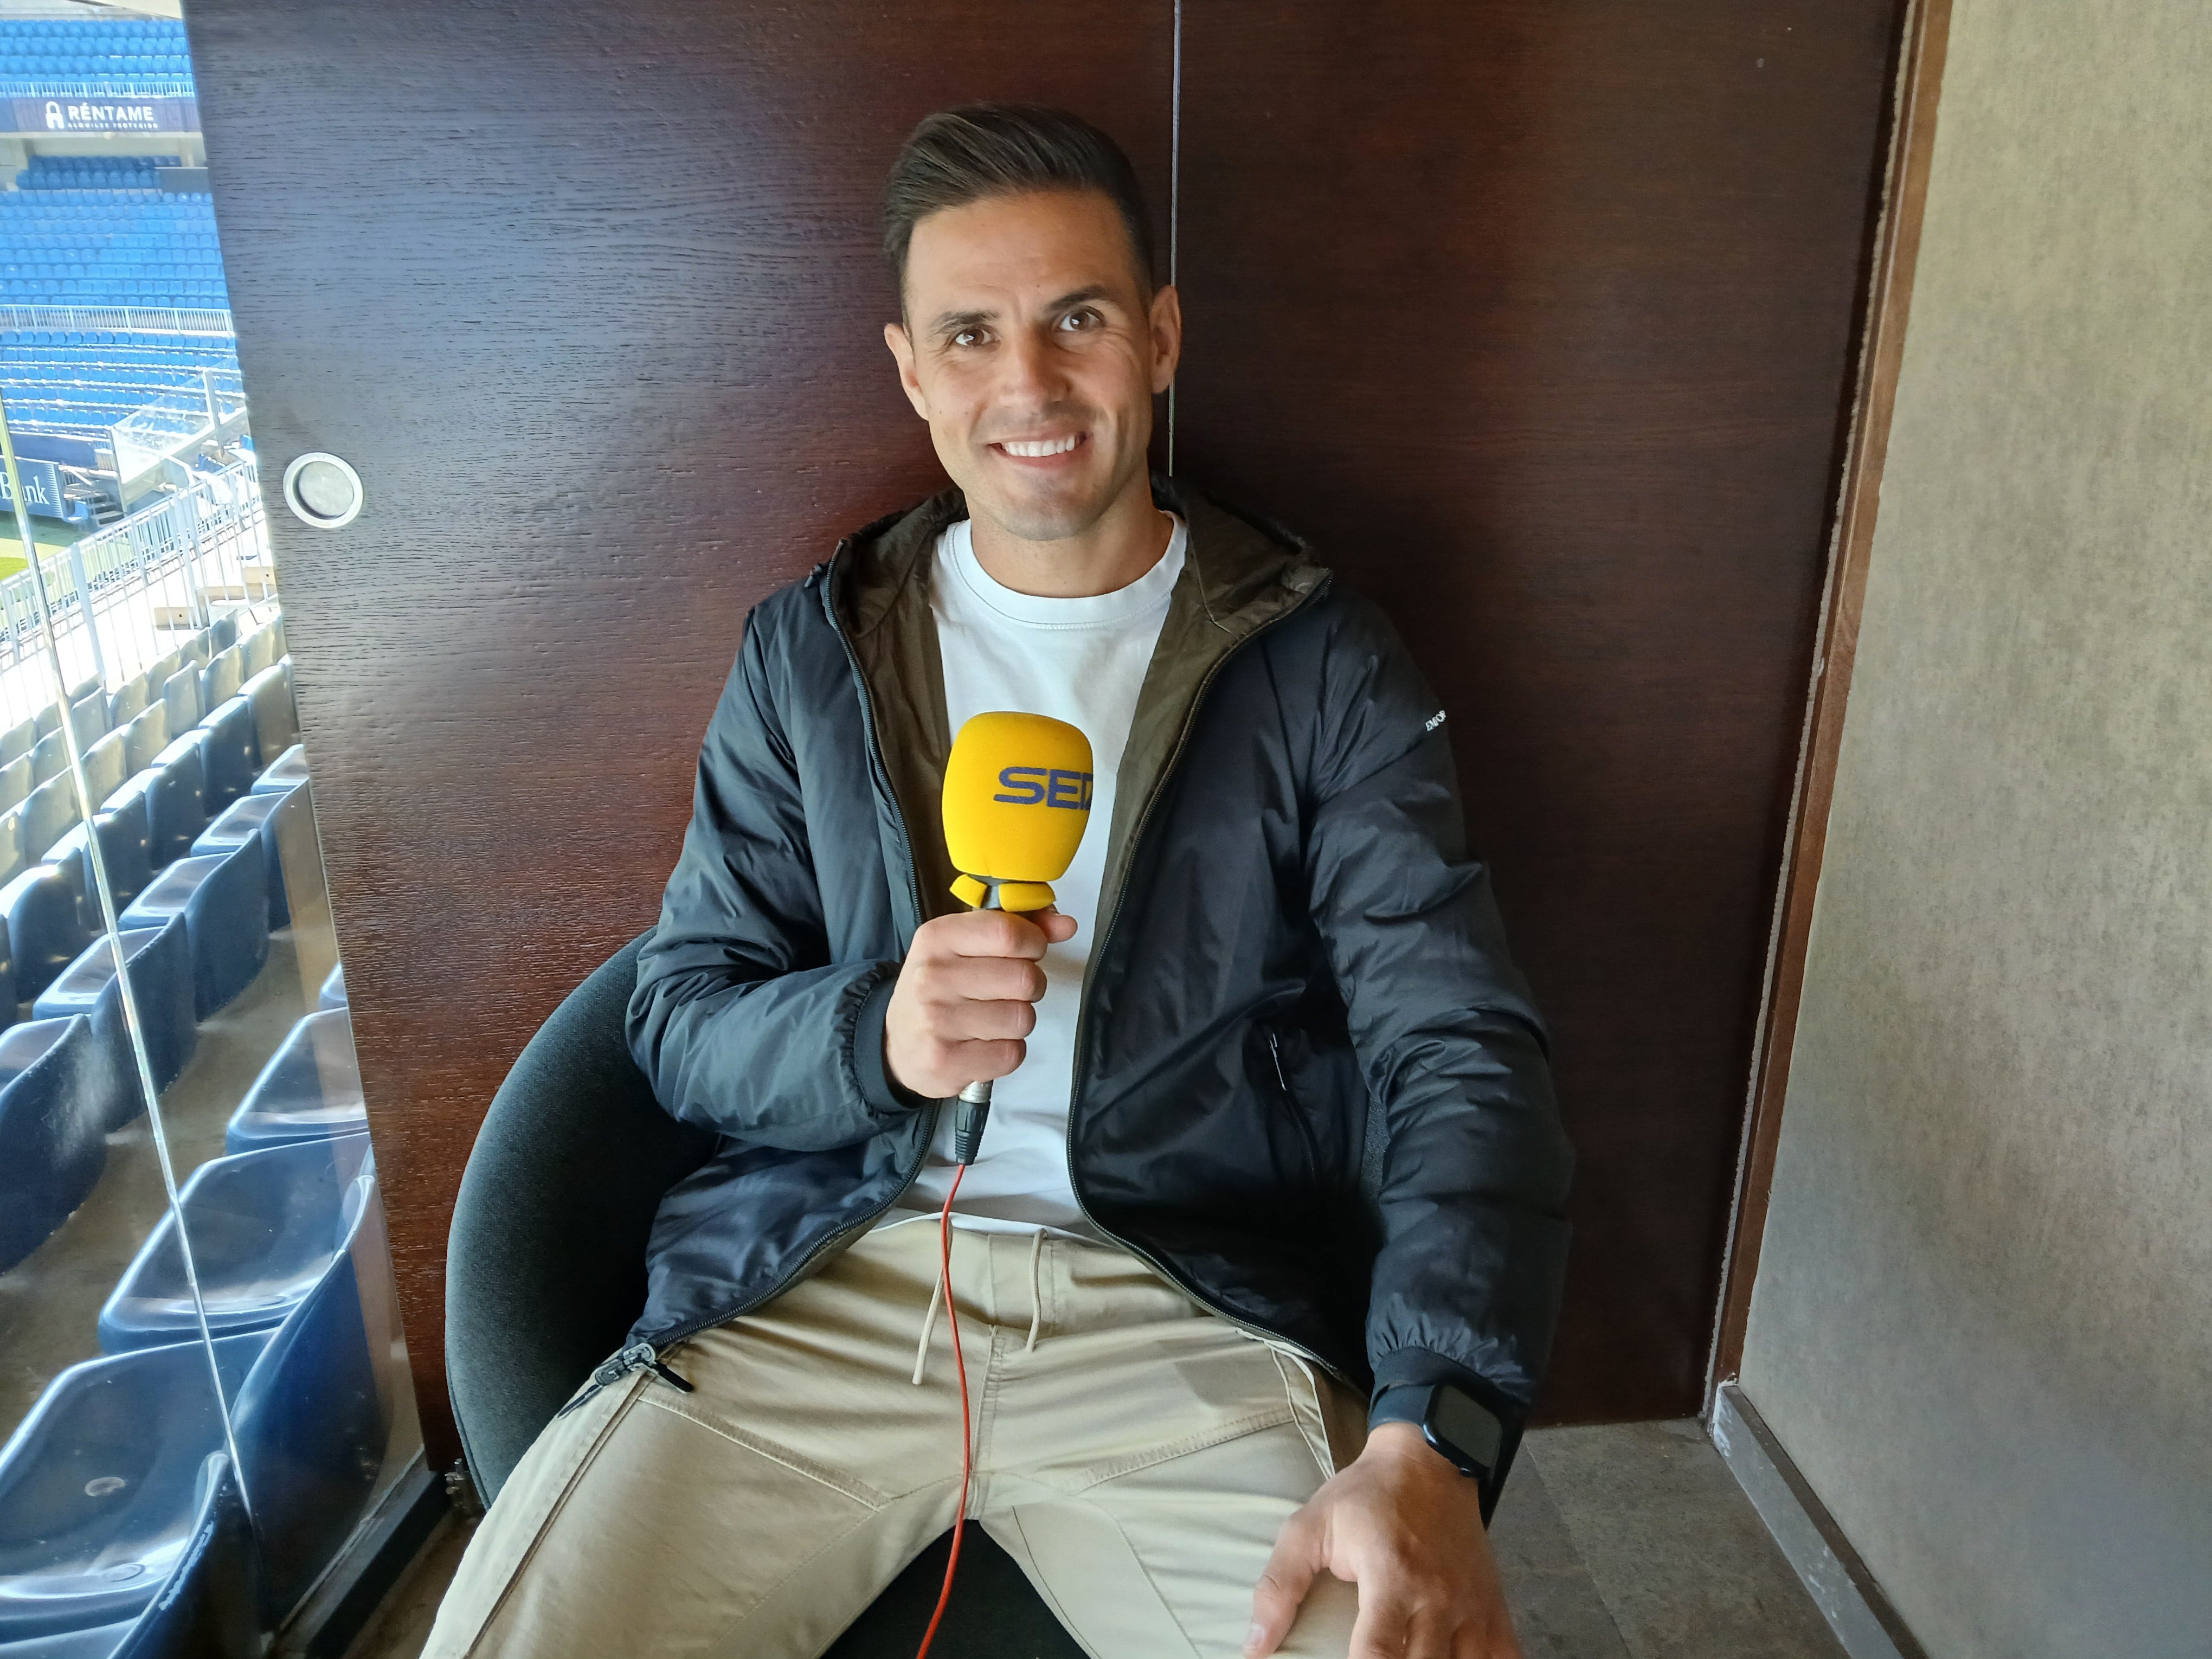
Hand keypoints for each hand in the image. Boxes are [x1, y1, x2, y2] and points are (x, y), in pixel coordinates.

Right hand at [883, 907, 1075, 1098]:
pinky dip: (1007, 1052)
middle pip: (1024, 978)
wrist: (897, 1044)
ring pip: (1022, 1018)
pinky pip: (1011, 1054)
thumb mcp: (966, 947)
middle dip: (1029, 987)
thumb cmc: (941, 989)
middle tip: (1008, 992)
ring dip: (1018, 1021)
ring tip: (993, 1020)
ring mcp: (935, 1021)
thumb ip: (1019, 929)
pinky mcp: (945, 1061)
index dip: (1033, 943)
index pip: (1008, 932)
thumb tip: (1067, 924)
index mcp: (937, 938)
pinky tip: (984, 1045)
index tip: (1027, 952)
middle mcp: (931, 977)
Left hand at [1247, 1422, 1518, 1658]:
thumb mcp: (1310, 1525)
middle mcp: (1438, 1599)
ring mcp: (1471, 1607)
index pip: (1377, 1654)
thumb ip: (1279, 1585)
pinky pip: (1505, 1658)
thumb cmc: (1366, 1495)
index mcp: (1391, 1577)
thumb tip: (1254, 1646)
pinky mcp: (1494, 1607)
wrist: (1429, 1458)